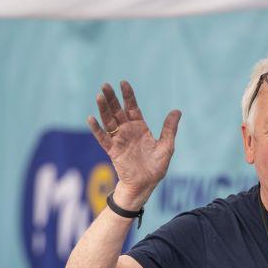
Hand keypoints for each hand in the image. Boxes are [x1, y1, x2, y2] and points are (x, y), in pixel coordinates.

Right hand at [87, 81, 181, 209]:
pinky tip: (91, 118)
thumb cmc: (156, 167)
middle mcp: (127, 131)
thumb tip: (177, 111)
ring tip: (99, 96)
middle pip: (117, 111)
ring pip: (109, 121)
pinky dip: (96, 129)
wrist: (145, 185)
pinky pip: (103, 138)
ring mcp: (119, 140)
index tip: (123, 83)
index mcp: (140, 127)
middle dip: (112, 98)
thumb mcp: (166, 146)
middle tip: (105, 85)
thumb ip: (169, 129)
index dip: (128, 96)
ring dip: (103, 109)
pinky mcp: (112, 150)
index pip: (132, 107)